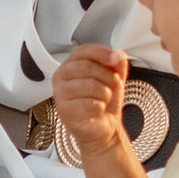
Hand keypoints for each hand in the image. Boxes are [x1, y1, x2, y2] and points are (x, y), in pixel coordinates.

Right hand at [52, 46, 133, 174]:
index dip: (102, 53)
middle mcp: (62, 77)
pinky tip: (96, 110)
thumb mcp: (114, 77)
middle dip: (108, 77)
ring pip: (91, 85)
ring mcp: (60, 94)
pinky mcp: (65, 110)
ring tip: (103, 99)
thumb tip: (118, 55)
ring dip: (105, 94)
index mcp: (70, 64)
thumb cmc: (104, 102)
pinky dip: (100, 107)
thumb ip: (116, 63)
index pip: (84, 50)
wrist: (103, 127)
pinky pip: (90, 103)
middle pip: (88, 66)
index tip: (115, 59)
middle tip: (112, 85)